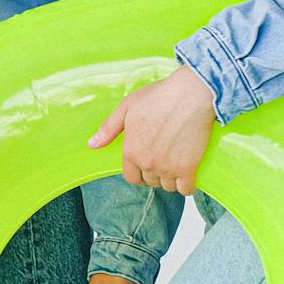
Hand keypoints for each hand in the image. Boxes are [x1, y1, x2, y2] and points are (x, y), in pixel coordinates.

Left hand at [89, 62, 218, 193]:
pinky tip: (188, 173)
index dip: (139, 172)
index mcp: (131, 150)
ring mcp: (167, 168)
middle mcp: (147, 163)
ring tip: (176, 162)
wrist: (191, 95)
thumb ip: (109, 128)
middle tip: (164, 157)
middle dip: (155, 173)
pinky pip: (185, 189)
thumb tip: (92, 145)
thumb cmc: (159, 97)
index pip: (131, 177)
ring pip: (168, 186)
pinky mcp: (188, 168)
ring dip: (171, 178)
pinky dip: (187, 185)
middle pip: (150, 182)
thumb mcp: (127, 107)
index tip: (147, 163)